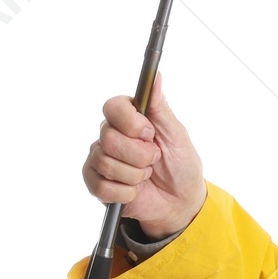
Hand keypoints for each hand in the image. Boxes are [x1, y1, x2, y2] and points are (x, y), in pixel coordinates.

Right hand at [81, 77, 205, 236]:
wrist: (180, 202)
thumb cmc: (180, 166)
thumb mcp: (176, 135)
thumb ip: (160, 107)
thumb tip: (156, 77)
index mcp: (129, 118)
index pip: (112, 107)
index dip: (130, 123)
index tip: (150, 133)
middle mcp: (110, 135)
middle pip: (108, 138)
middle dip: (140, 155)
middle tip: (154, 160)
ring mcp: (100, 158)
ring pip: (106, 163)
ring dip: (135, 176)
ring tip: (146, 176)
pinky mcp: (96, 183)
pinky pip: (100, 186)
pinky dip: (125, 193)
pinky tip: (135, 192)